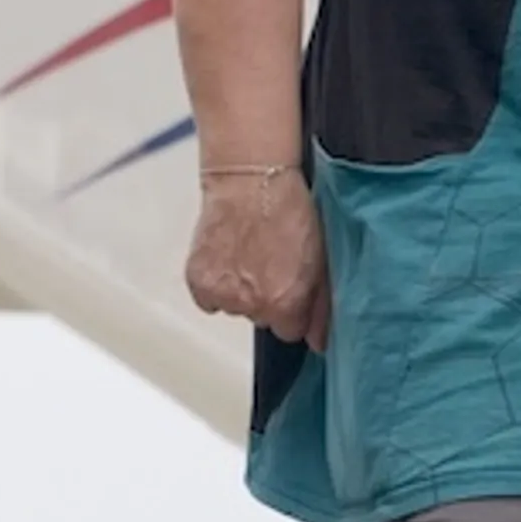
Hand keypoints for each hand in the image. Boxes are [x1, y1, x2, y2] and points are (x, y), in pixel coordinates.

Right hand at [185, 167, 329, 349]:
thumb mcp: (320, 256)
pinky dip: (216, 283)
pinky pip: (209, 298)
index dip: (293, 309)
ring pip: (235, 307)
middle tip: (270, 262)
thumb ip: (322, 305)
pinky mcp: (198, 282)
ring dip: (241, 289)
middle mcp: (252, 306)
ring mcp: (222, 295)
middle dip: (268, 298)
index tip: (291, 288)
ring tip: (249, 253)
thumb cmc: (289, 209)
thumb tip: (321, 341)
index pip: (291, 332)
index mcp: (285, 303)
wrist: (251, 180)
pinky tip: (229, 256)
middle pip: (262, 318)